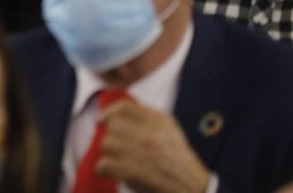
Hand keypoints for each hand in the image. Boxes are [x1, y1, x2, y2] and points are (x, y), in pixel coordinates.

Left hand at [97, 101, 211, 192]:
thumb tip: (117, 110)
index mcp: (158, 121)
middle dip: (112, 135)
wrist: (190, 184)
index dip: (109, 112)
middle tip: (117, 145)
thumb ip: (146, 116)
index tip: (102, 120)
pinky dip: (104, 169)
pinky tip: (111, 171)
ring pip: (106, 144)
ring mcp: (140, 153)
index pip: (124, 107)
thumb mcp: (169, 128)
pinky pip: (104, 164)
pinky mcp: (132, 172)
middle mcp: (149, 135)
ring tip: (118, 159)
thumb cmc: (176, 156)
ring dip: (109, 152)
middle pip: (112, 126)